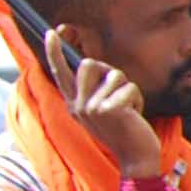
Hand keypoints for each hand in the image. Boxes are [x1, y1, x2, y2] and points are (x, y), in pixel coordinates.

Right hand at [52, 37, 164, 179]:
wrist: (136, 158)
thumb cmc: (123, 131)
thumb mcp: (101, 112)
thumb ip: (93, 92)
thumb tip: (91, 65)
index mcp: (74, 104)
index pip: (60, 74)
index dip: (55, 52)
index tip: (51, 32)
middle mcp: (77, 105)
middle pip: (89, 64)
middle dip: (109, 71)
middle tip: (119, 90)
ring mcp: (91, 107)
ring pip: (115, 75)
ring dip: (129, 90)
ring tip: (129, 110)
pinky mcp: (109, 109)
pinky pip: (131, 88)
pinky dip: (139, 100)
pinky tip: (135, 117)